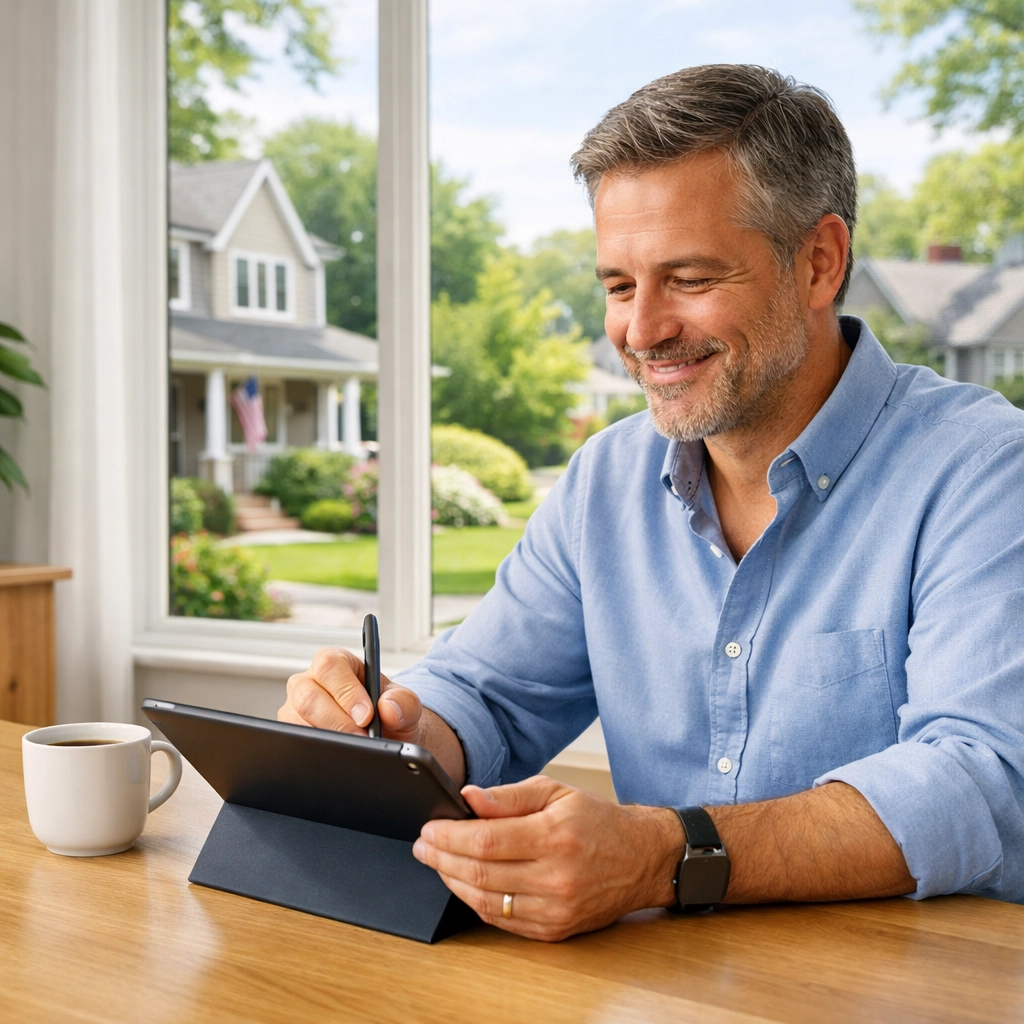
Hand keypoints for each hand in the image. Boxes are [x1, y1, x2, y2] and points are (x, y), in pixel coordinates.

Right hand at [278, 646, 421, 742]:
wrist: (386, 738)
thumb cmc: (389, 713)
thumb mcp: (405, 704)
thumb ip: (404, 702)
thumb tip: (388, 709)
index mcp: (335, 663)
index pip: (330, 667)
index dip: (346, 692)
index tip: (366, 716)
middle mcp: (309, 682)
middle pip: (308, 697)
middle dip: (337, 722)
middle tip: (362, 740)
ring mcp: (294, 710)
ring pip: (295, 724)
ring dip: (326, 740)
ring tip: (354, 752)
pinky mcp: (290, 735)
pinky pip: (294, 745)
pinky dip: (316, 754)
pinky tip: (337, 760)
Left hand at [412, 775, 684, 941]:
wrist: (641, 859)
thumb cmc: (598, 821)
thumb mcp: (556, 792)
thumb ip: (509, 796)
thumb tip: (469, 797)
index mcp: (555, 836)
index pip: (486, 841)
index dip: (449, 837)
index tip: (428, 829)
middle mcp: (555, 877)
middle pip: (480, 874)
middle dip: (441, 859)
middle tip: (423, 846)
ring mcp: (555, 909)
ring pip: (485, 902)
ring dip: (453, 882)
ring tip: (438, 863)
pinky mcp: (554, 930)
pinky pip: (502, 920)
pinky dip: (476, 902)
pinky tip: (465, 884)